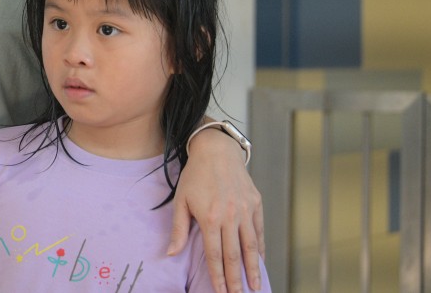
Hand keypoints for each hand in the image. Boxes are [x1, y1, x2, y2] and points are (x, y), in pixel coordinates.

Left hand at [168, 127, 263, 292]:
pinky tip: (259, 261)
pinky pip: (259, 232)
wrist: (217, 151)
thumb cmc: (195, 176)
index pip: (215, 255)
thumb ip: (179, 229)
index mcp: (210, 218)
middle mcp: (230, 216)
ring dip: (253, 269)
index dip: (218, 276)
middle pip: (234, 256)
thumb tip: (171, 254)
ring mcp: (246, 210)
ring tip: (254, 286)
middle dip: (236, 280)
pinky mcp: (256, 204)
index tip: (220, 292)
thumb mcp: (181, 200)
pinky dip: (260, 248)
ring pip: (251, 247)